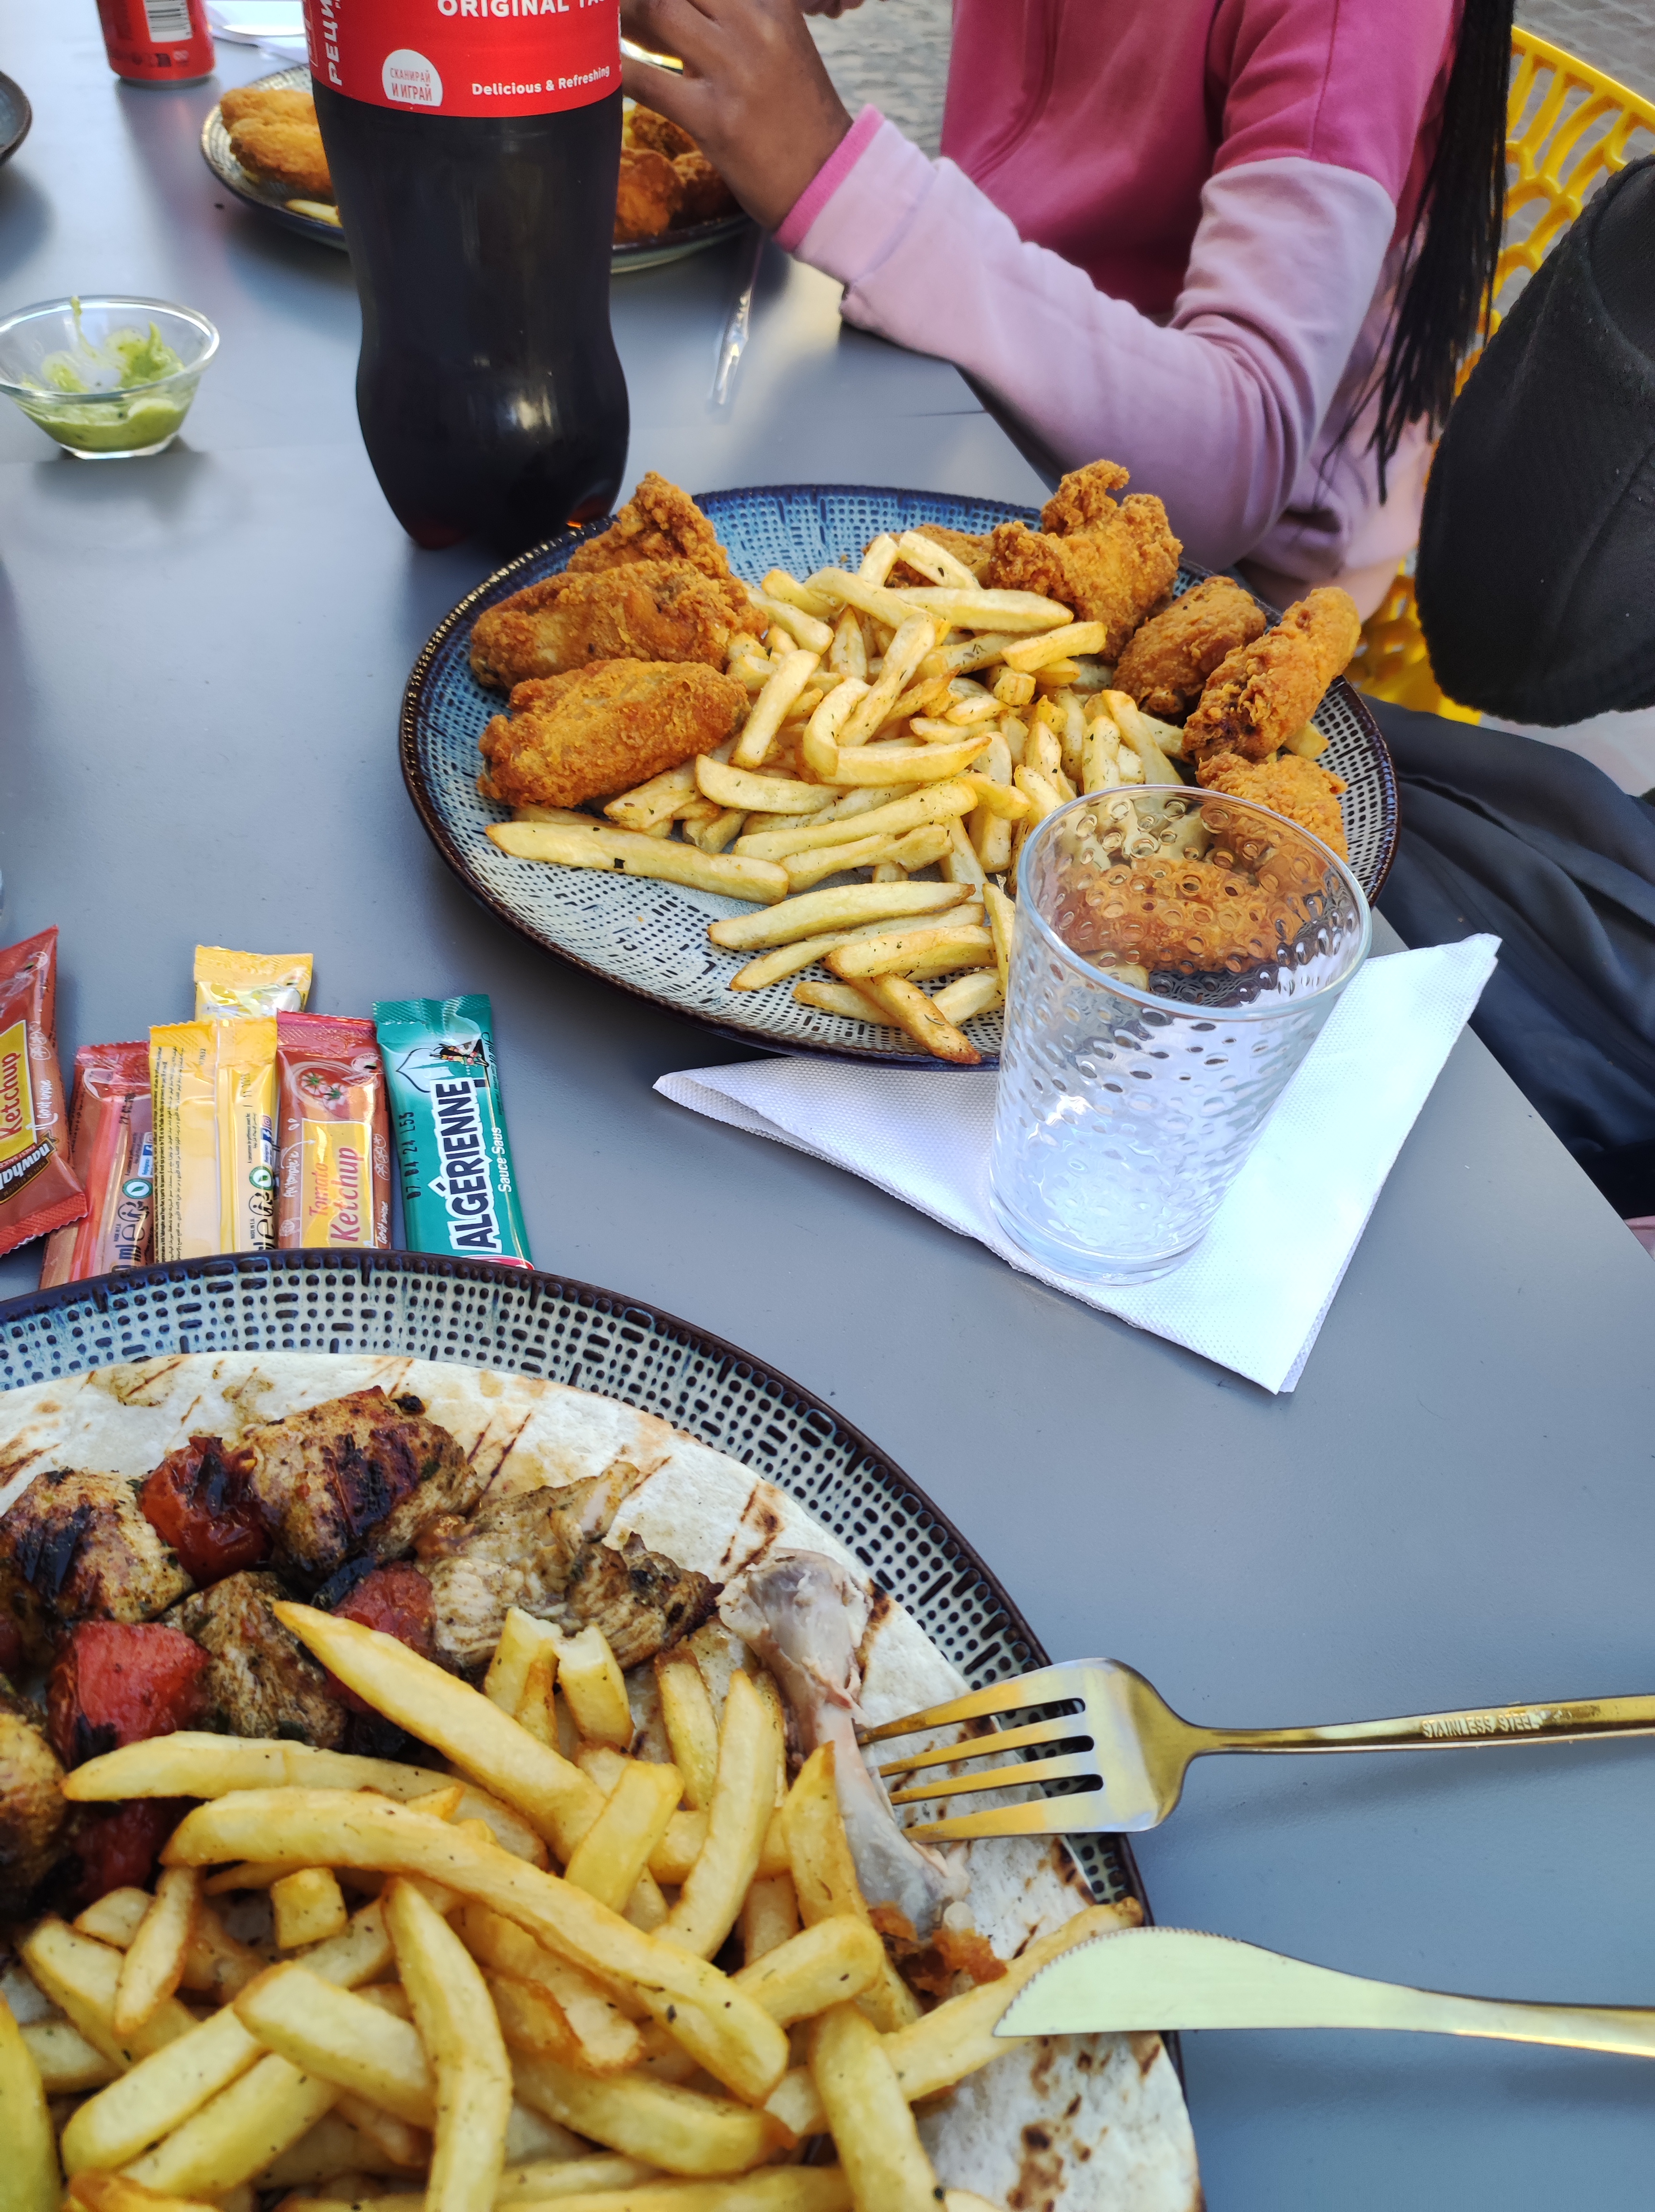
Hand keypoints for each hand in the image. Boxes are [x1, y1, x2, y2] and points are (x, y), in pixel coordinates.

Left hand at [621, 0, 854, 232]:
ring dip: (623, 14)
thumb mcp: (780, 42)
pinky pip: (647, 82)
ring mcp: (734, 72)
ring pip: (658, 10)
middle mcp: (755, 26)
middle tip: (620, 3)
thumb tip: (680, 6)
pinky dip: (617, 70)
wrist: (828, 178)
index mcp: (773, 2)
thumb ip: (737, 16)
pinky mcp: (714, 119)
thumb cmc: (798, 114)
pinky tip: (606, 69)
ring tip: (608, 26)